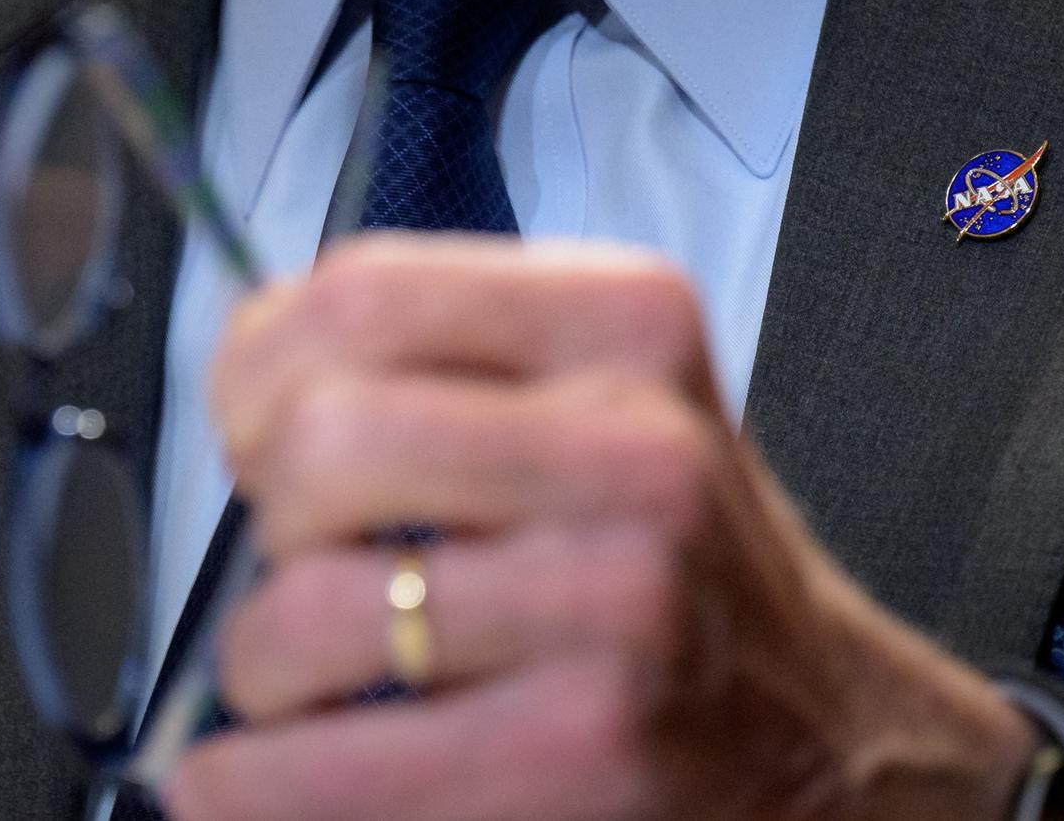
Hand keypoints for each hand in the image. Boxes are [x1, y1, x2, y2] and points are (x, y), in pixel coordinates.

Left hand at [166, 236, 1037, 820]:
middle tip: (310, 555)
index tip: (256, 427)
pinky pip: (321, 770)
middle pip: (318, 443)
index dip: (257, 368)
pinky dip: (253, 779)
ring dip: (264, 664)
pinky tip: (273, 765)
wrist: (814, 723)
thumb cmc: (667, 553)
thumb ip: (441, 353)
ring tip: (318, 670)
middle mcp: (639, 447)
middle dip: (270, 519)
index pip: (362, 291)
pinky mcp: (586, 749)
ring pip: (301, 616)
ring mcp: (621, 601)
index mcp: (628, 322)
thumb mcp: (600, 394)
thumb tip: (249, 373)